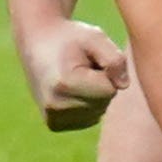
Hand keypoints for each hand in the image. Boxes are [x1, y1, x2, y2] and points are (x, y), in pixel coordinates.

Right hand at [19, 17, 129, 132]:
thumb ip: (115, 59)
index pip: (110, 89)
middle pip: (104, 102)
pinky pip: (89, 118)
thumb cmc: (70, 38)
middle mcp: (56, 107)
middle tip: (79, 65)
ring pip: (98, 111)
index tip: (87, 58)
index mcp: (64, 85)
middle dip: (100, 82)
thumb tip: (124, 86)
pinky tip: (71, 88)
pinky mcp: (54, 124)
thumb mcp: (95, 37)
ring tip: (74, 75)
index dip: (105, 71)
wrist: (37, 42)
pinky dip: (86, 103)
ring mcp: (53, 118)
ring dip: (93, 93)